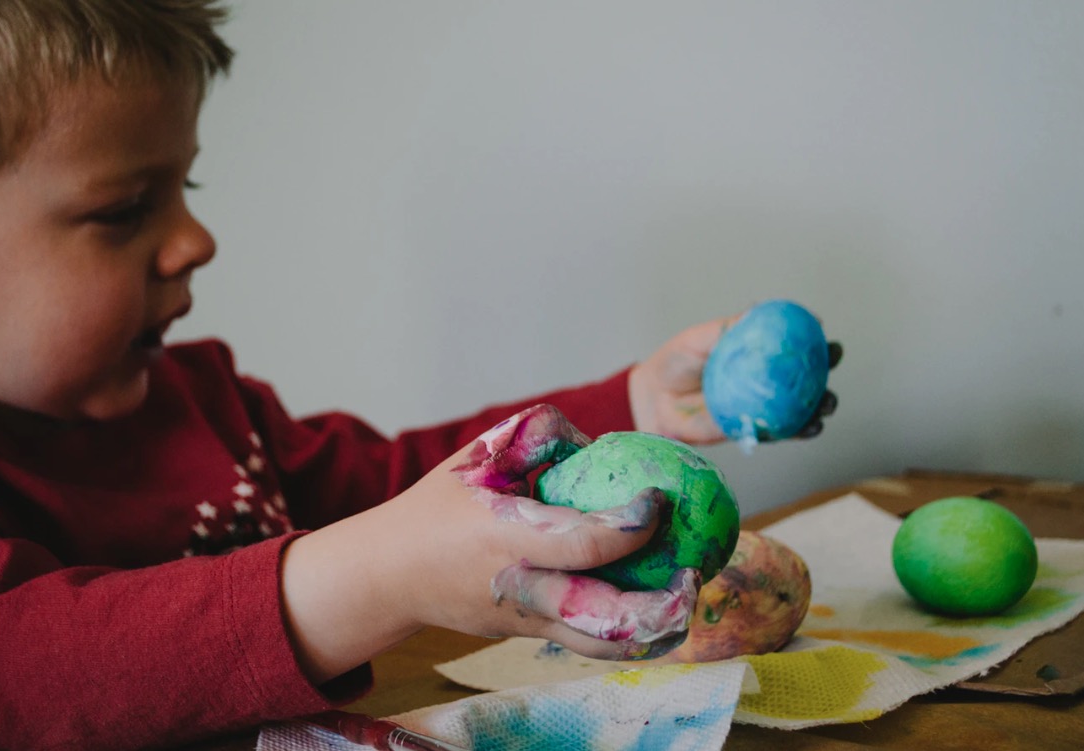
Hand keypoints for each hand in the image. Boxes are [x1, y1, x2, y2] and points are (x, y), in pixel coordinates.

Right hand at [432, 404, 697, 658]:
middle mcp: (521, 589)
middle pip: (605, 617)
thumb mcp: (480, 454)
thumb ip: (540, 435)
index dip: (632, 525)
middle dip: (660, 604)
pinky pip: (589, 642)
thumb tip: (601, 442)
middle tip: (692, 572)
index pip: (584, 545)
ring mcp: (526, 622)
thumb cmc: (437, 507)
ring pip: (603, 646)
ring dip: (655, 631)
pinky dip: (630, 633)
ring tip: (686, 600)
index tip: (658, 499)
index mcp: (505, 540)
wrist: (390, 576)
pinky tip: (657, 606)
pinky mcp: (530, 637)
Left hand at [628, 313, 841, 443]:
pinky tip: (810, 428)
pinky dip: (800, 431)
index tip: (821, 330)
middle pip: (806, 373)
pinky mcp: (754, 429)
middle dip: (825, 370)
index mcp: (756, 352)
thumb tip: (756, 312)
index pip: (792, 342)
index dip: (811, 336)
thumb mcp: (700, 339)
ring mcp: (762, 404)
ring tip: (827, 403)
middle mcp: (765, 377)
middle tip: (830, 363)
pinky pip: (782, 431)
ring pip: (802, 405)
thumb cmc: (677, 361)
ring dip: (821, 405)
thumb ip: (727, 329)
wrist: (655, 399)